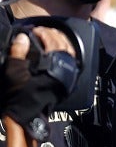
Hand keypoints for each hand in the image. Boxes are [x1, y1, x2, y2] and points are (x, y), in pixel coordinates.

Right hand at [1, 27, 76, 143]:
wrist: (25, 116)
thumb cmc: (18, 95)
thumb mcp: (13, 71)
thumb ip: (18, 52)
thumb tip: (23, 37)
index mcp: (54, 67)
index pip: (53, 42)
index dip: (44, 33)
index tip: (35, 30)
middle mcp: (65, 70)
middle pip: (64, 45)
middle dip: (53, 35)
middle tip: (41, 31)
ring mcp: (68, 77)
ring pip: (70, 53)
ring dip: (60, 43)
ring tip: (48, 38)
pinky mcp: (67, 82)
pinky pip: (70, 62)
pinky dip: (64, 53)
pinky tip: (55, 51)